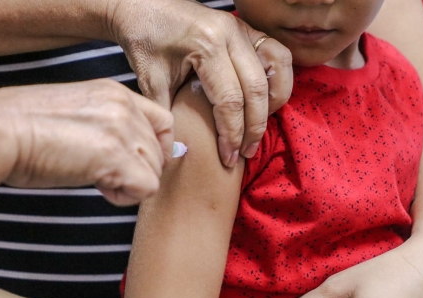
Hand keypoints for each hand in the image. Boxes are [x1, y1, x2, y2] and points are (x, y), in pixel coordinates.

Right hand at [0, 79, 172, 205]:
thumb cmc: (19, 127)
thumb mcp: (73, 113)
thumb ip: (105, 125)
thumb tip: (123, 155)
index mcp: (114, 92)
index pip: (163, 121)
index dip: (155, 148)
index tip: (133, 162)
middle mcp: (124, 106)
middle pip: (159, 151)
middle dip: (136, 169)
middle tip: (101, 173)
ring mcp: (121, 129)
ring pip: (155, 171)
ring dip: (129, 183)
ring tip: (96, 179)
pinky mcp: (115, 156)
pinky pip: (147, 187)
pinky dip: (126, 197)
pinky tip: (100, 189)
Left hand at [108, 0, 292, 166]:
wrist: (143, 6)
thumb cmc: (144, 39)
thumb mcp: (150, 78)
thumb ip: (165, 115)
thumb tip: (177, 152)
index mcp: (207, 46)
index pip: (230, 100)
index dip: (232, 133)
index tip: (229, 157)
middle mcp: (231, 34)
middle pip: (257, 89)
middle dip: (254, 127)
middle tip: (245, 153)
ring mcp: (243, 29)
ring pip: (277, 69)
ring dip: (273, 103)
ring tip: (257, 128)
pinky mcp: (247, 29)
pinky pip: (277, 54)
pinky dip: (278, 80)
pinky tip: (266, 101)